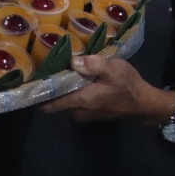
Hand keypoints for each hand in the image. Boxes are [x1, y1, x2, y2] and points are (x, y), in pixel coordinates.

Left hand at [42, 55, 171, 123]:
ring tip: (64, 69)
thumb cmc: (128, 85)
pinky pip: (74, 102)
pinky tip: (78, 78)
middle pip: (54, 101)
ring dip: (64, 88)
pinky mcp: (90, 113)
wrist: (144, 104)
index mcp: (80, 100)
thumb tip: (72, 61)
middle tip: (49, 66)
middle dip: (51, 86)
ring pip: (65, 101)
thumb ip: (93, 64)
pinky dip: (73, 92)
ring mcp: (84, 114)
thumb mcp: (114, 69)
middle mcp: (78, 111)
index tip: (31, 79)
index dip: (38, 94)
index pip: (49, 105)